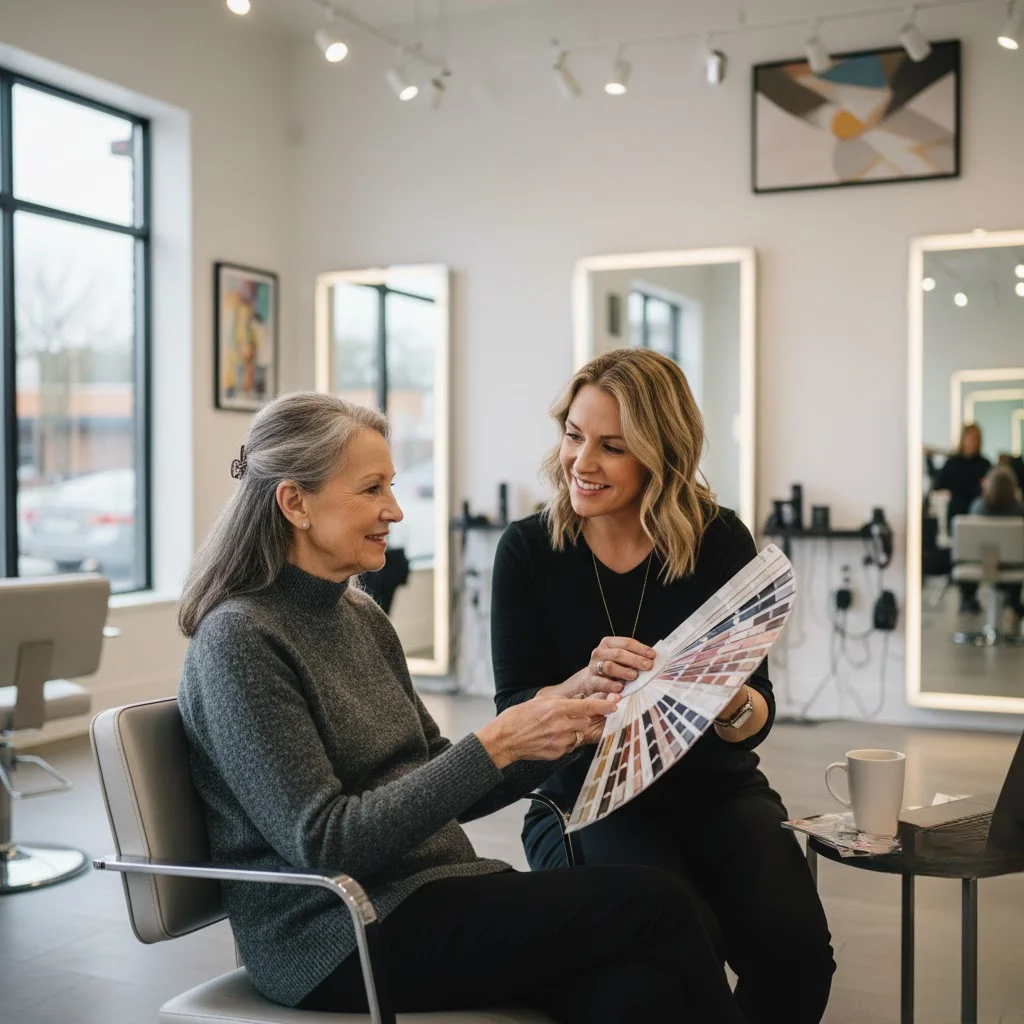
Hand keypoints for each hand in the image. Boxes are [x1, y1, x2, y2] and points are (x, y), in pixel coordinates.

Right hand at [476, 696, 616, 768]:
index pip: (588, 707)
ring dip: (575, 729)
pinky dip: (566, 740)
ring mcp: (561, 741)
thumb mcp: (540, 701)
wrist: (504, 739)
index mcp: (557, 709)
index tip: (614, 704)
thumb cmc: (518, 717)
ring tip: (557, 727)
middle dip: (584, 717)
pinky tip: (551, 737)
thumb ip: (561, 702)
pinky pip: (570, 745)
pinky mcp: (558, 753)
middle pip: (586, 721)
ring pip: (579, 733)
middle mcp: (562, 725)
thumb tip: (579, 702)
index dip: (604, 706)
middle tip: (576, 715)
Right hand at [574, 636, 655, 697]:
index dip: (641, 648)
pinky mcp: (590, 680)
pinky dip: (610, 685)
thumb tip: (654, 659)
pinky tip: (620, 688)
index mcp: (608, 643)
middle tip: (648, 666)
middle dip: (635, 660)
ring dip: (623, 671)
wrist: (591, 680)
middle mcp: (599, 652)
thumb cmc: (612, 668)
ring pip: (609, 666)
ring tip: (634, 676)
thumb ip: (634, 657)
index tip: (653, 655)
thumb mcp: (621, 659)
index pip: (626, 643)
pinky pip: (600, 682)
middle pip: (618, 654)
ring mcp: (594, 666)